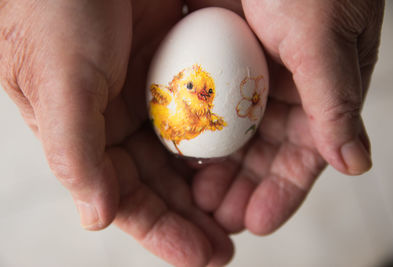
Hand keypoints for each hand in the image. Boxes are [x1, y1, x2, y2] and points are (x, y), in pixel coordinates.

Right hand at [0, 1, 231, 265]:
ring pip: (183, 155)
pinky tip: (244, 157)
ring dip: (210, 186)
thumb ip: (73, 150)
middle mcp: (116, 122)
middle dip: (191, 220)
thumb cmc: (54, 9)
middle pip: (158, 185)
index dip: (163, 233)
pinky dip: (221, 137)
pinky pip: (202, 113)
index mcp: (84, 134)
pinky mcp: (173, 69)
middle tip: (227, 246)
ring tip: (241, 215)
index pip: (125, 199)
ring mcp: (148, 96)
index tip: (203, 259)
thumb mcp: (58, 80)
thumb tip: (98, 219)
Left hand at [186, 0, 383, 233]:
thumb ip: (336, 100)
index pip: (305, 154)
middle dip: (242, 190)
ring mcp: (248, 78)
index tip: (256, 222)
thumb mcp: (323, 35)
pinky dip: (195, 133)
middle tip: (215, 217)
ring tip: (194, 199)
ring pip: (233, 138)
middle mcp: (285, 90)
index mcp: (320, 89)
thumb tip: (355, 162)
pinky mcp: (217, 62)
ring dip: (215, 170)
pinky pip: (206, 108)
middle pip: (263, 155)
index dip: (282, 192)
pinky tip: (179, 153)